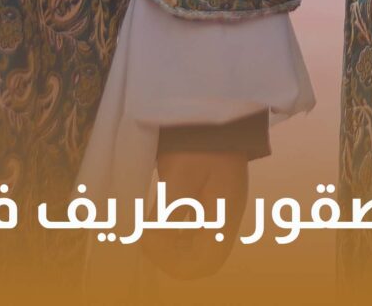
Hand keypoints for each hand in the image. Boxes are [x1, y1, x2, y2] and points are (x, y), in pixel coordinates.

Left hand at [143, 150, 245, 279]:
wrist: (213, 108)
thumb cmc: (198, 139)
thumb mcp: (179, 176)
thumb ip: (167, 213)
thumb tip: (150, 240)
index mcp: (224, 215)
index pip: (205, 263)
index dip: (174, 263)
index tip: (150, 240)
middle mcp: (225, 217)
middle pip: (201, 259)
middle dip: (169, 256)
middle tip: (145, 237)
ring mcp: (219, 209)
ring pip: (196, 247)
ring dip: (170, 245)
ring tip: (148, 229)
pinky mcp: (210, 200)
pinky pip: (193, 230)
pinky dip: (173, 232)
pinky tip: (157, 220)